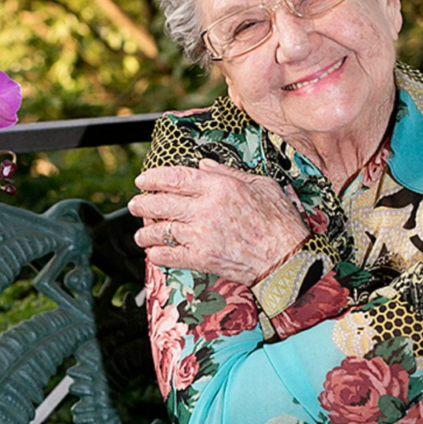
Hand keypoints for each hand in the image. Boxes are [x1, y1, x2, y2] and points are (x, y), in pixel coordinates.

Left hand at [127, 159, 308, 284]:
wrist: (287, 259)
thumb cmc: (279, 222)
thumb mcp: (260, 184)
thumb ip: (228, 172)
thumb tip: (204, 164)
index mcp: (219, 186)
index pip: (176, 177)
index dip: (154, 178)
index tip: (142, 179)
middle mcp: (206, 208)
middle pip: (162, 203)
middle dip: (142, 203)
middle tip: (135, 204)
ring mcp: (202, 234)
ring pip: (161, 230)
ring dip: (145, 231)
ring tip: (140, 232)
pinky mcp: (202, 258)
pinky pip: (170, 255)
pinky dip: (157, 253)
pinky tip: (153, 252)